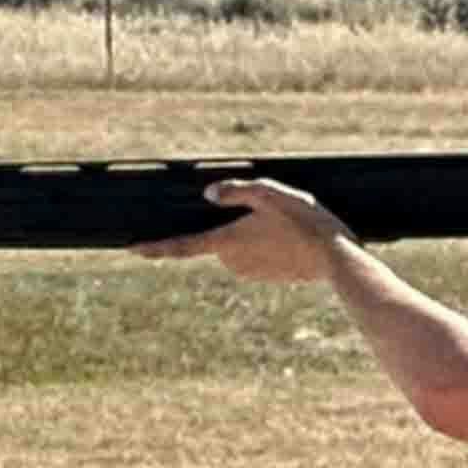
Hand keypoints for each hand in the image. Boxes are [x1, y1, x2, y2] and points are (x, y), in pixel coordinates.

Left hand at [130, 178, 350, 283]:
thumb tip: (208, 192)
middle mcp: (231, 261)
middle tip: (269, 213)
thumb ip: (236, 191)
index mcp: (227, 241)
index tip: (132, 249)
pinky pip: (255, 254)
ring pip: (238, 244)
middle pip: (219, 236)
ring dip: (252, 232)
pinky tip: (289, 236)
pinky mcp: (264, 276)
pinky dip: (265, 244)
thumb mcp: (271, 194)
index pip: (182, 246)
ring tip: (285, 225)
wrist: (335, 259)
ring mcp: (247, 272)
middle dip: (233, 224)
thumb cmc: (304, 222)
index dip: (156, 246)